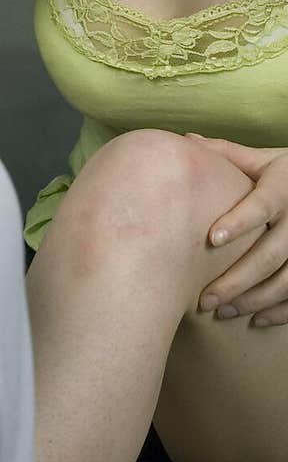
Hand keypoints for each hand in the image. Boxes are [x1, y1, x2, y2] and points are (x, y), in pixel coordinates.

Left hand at [185, 133, 287, 326]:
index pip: (262, 204)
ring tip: (223, 310)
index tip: (211, 239)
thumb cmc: (286, 173)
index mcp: (285, 186)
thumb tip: (185, 142)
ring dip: (255, 299)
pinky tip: (257, 319)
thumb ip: (228, 154)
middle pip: (271, 253)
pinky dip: (281, 310)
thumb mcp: (264, 160)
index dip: (239, 221)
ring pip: (287, 279)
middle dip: (237, 278)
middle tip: (205, 298)